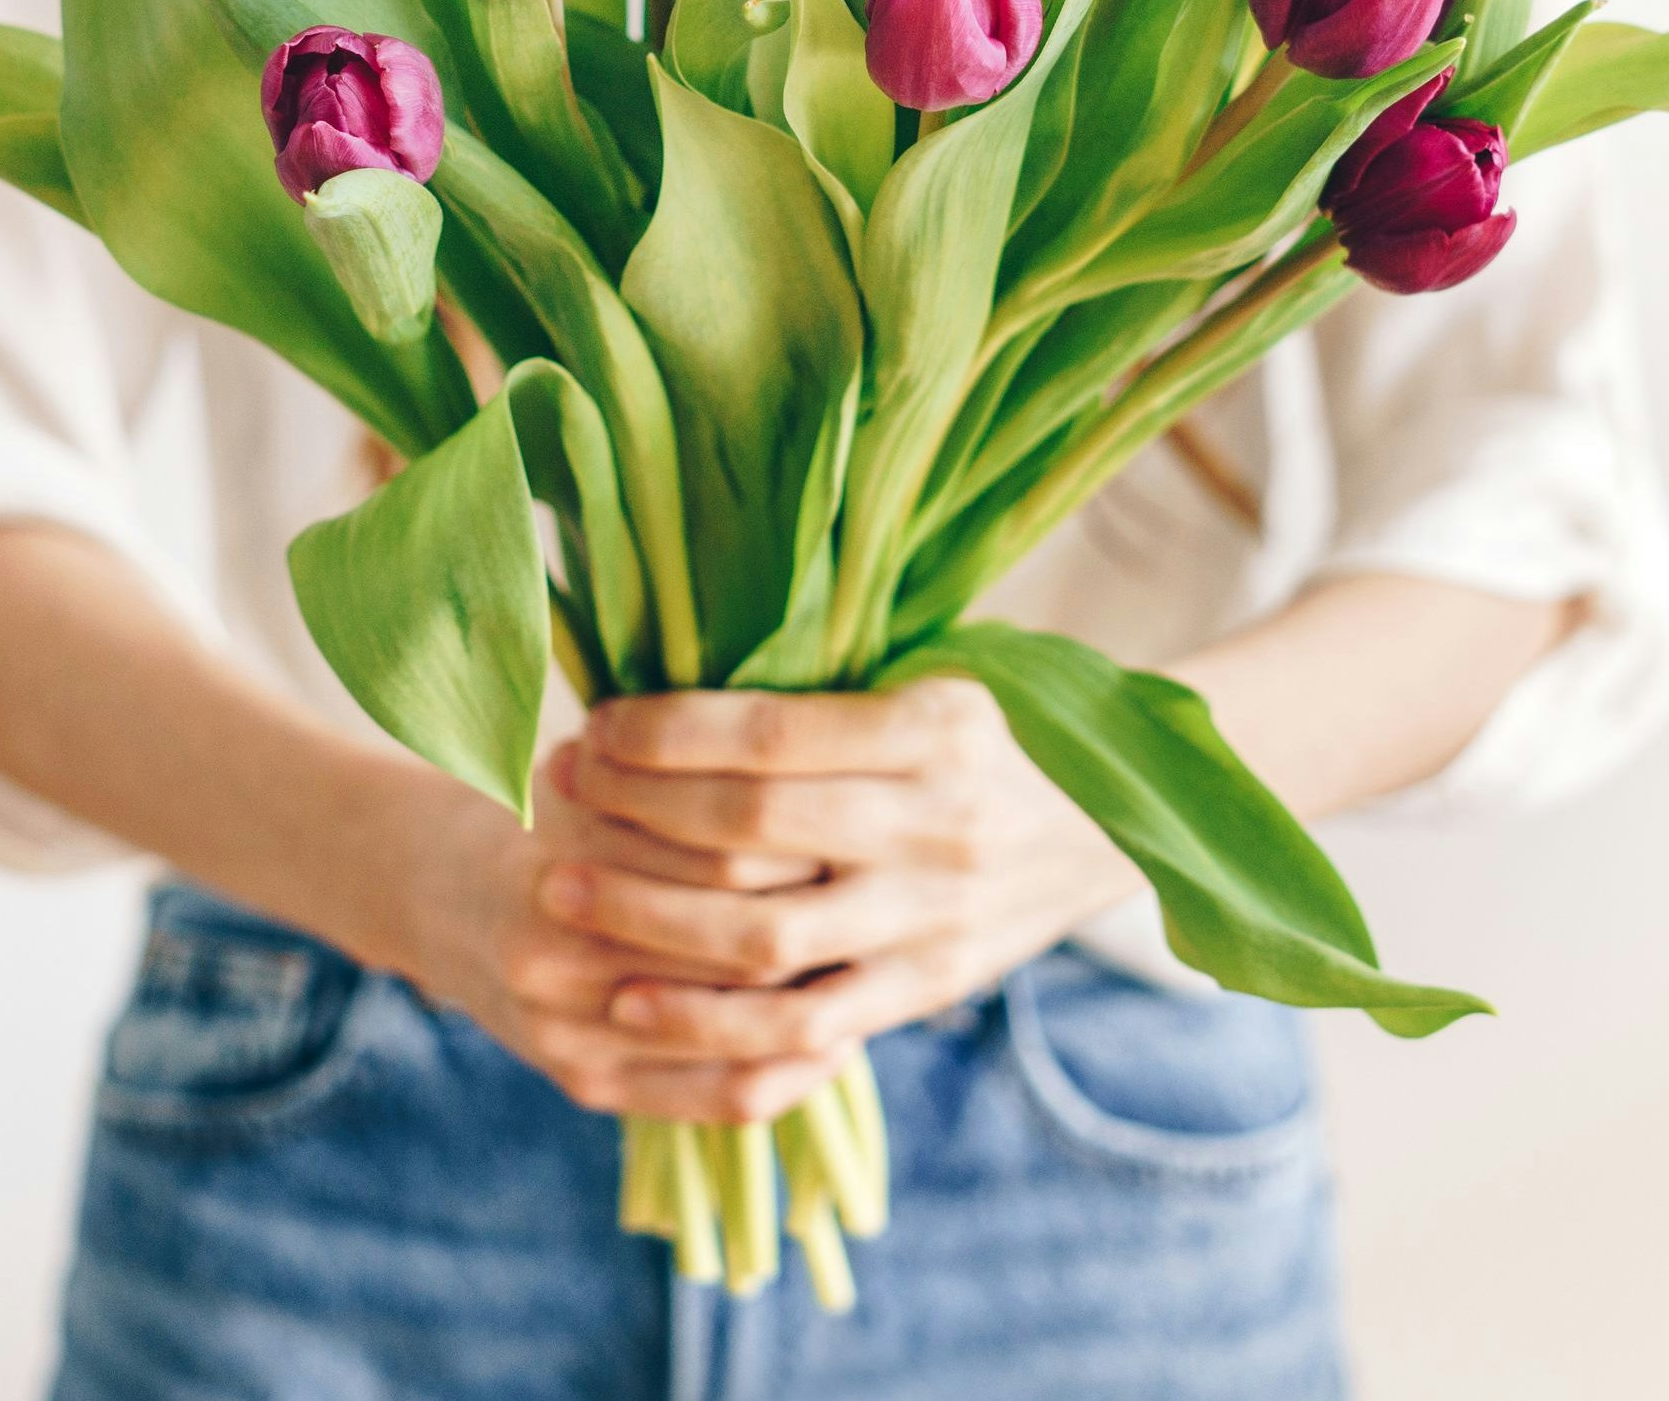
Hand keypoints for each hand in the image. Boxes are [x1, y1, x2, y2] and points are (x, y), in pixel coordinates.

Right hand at [382, 748, 858, 1124]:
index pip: (723, 851)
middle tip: (889, 889)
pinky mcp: (587, 1085)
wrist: (439, 897)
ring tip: (877, 959)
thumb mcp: (593, 765)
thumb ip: (676, 768)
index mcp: (557, 857)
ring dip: (817, 996)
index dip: (805, 835)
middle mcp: (552, 955)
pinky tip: (837, 1033)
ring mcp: (566, 1031)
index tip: (860, 814)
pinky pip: (719, 1098)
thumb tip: (813, 755)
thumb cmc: (545, 810)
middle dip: (820, 914)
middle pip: (734, 942)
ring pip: (734, 1028)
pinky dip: (792, 1071)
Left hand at [542, 679, 1139, 1064]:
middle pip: (753, 830)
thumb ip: (823, 681)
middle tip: (555, 797)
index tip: (595, 726)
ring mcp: (935, 917)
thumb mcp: (931, 671)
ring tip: (562, 894)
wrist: (1113, 822)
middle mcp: (942, 823)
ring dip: (646, 921)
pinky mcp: (926, 989)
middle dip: (634, 814)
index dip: (664, 734)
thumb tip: (671, 642)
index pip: (772, 735)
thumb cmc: (988, 728)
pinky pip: (804, 1027)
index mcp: (940, 725)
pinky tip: (631, 1005)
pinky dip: (710, 1022)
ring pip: (765, 939)